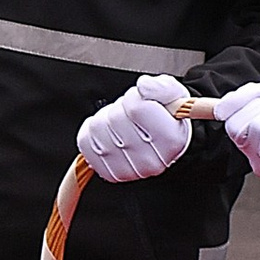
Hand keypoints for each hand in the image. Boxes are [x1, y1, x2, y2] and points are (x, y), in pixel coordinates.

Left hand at [78, 74, 196, 183]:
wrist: (161, 141)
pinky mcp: (111, 173)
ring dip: (105, 119)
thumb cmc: (166, 118)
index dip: (135, 96)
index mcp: (170, 140)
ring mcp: (130, 170)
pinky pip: (85, 142)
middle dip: (120, 107)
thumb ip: (163, 87)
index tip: (142, 100)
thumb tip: (144, 86)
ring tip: (121, 122)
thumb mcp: (173, 94)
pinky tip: (108, 133)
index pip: (137, 108)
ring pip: (98, 129)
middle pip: (116, 118)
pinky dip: (91, 132)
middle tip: (131, 113)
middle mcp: (152, 160)